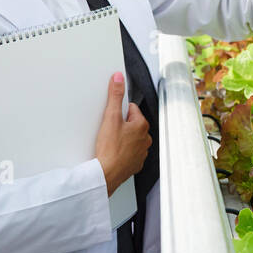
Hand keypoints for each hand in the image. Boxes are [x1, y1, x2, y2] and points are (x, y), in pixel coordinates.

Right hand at [95, 72, 150, 193]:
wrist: (106, 174)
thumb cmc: (110, 149)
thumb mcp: (110, 117)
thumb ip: (115, 96)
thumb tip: (118, 79)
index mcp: (142, 126)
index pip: (132, 109)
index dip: (119, 111)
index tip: (112, 117)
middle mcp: (145, 139)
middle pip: (132, 124)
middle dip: (121, 125)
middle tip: (110, 131)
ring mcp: (141, 153)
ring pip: (131, 139)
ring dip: (122, 138)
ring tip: (110, 142)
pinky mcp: (134, 164)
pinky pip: (129, 153)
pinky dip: (122, 151)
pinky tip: (113, 153)